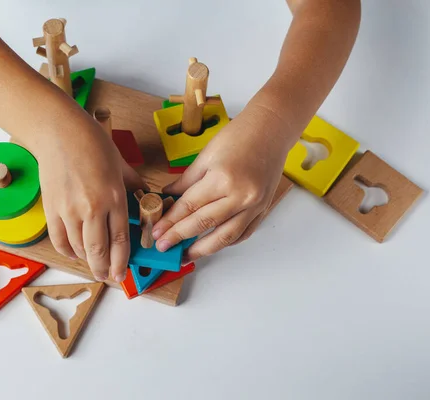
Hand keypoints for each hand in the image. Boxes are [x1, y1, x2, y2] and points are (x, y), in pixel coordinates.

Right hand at [32, 106, 146, 281]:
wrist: (58, 132)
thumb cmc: (92, 143)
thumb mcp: (121, 164)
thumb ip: (134, 186)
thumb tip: (146, 199)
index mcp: (114, 197)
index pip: (120, 240)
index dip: (122, 261)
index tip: (122, 273)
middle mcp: (92, 208)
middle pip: (98, 251)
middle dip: (104, 269)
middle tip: (109, 276)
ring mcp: (69, 210)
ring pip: (78, 248)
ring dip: (87, 260)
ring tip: (94, 263)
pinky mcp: (51, 208)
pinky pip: (59, 239)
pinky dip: (67, 250)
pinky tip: (74, 252)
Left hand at [152, 105, 294, 263]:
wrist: (272, 129)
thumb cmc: (240, 135)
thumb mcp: (206, 155)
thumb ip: (186, 181)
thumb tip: (168, 198)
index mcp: (223, 178)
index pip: (190, 207)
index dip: (170, 222)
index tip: (157, 232)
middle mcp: (241, 195)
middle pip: (204, 224)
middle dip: (180, 237)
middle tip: (164, 246)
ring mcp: (255, 205)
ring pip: (226, 236)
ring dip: (204, 249)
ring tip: (186, 255)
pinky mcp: (263, 209)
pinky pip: (243, 233)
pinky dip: (227, 242)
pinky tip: (213, 244)